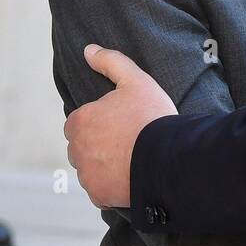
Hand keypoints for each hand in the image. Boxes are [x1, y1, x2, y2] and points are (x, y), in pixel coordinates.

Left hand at [64, 44, 178, 209]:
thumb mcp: (136, 80)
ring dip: (103, 166)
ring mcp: (87, 175)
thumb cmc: (152, 117)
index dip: (99, 121)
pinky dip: (111, 186)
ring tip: (131, 160)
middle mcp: (76, 149)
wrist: (168, 157)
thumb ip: (111, 61)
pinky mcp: (99, 195)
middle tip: (126, 142)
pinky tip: (131, 177)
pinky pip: (100, 191)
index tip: (120, 123)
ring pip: (90, 169)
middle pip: (81, 147)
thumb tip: (89, 50)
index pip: (79, 122)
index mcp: (80, 121)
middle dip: (97, 145)